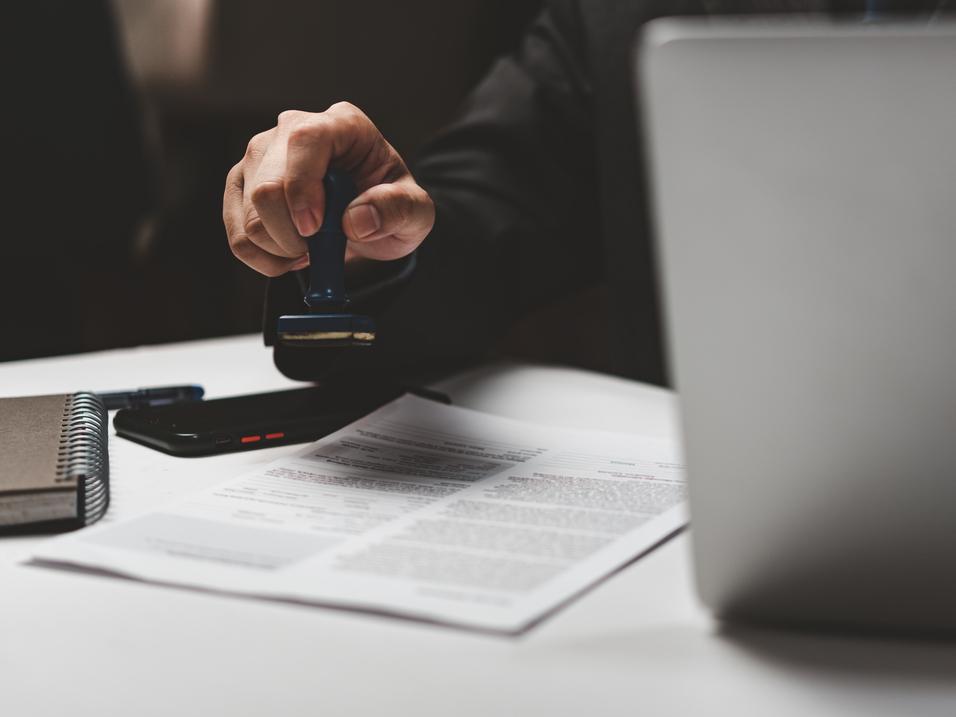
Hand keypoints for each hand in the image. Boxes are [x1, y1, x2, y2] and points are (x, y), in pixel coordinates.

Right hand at [223, 102, 434, 275]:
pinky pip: (237, 233)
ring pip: (248, 214)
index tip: (315, 229)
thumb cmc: (390, 207)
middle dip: (292, 234)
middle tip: (321, 249)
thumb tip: (356, 220)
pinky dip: (264, 258)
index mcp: (342, 123)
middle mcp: (293, 129)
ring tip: (312, 250)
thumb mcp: (416, 213)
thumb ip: (398, 209)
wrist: (369, 222)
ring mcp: (261, 156)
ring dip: (281, 248)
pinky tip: (290, 254)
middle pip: (267, 185)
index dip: (303, 188)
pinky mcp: (242, 185)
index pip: (305, 140)